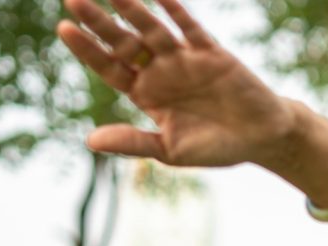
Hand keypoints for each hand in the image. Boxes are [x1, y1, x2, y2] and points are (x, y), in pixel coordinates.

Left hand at [58, 0, 294, 168]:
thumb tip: (90, 141)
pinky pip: (190, 27)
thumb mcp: (171, 151)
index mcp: (148, 95)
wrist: (262, 140)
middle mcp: (162, 72)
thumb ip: (133, 142)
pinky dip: (175, 10)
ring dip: (131, 8)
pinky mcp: (211, 52)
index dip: (89, 49)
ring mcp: (185, 59)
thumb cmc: (217, 148)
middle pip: (124, 42)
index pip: (111, 67)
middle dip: (100, 22)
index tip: (65, 29)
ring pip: (152, 29)